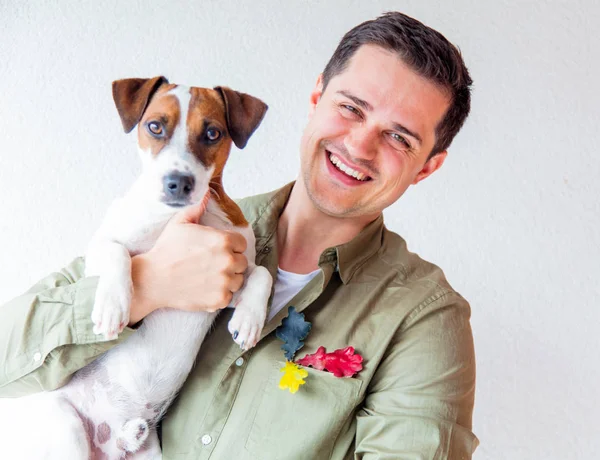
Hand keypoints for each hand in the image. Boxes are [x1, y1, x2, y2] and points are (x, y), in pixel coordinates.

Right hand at [129, 202, 247, 323]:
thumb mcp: (179, 223)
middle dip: (230, 262)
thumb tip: (206, 193)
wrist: (152, 279)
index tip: (219, 250)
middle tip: (212, 264)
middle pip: (242, 262)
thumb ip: (197, 208)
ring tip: (210, 277)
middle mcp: (228, 261)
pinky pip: (229, 296)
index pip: (241, 244)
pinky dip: (221, 294)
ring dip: (228, 279)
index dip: (231, 246)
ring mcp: (225, 281)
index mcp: (223, 240)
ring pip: (238, 280)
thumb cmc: (166, 250)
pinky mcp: (219, 299)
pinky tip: (206, 288)